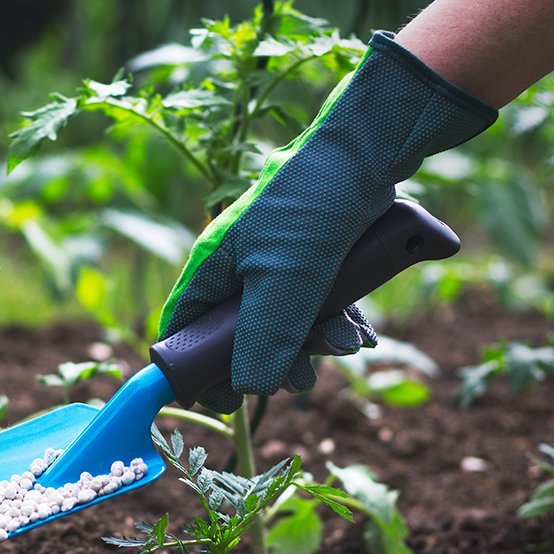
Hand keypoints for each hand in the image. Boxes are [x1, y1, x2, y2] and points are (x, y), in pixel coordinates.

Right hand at [160, 32, 495, 413]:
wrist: (369, 152)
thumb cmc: (311, 209)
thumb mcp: (285, 282)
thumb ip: (263, 340)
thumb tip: (249, 390)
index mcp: (212, 269)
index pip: (184, 330)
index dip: (198, 369)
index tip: (226, 400)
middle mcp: (239, 267)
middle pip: (241, 336)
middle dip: (275, 360)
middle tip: (303, 376)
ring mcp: (277, 263)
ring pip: (286, 324)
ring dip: (316, 343)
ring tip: (346, 343)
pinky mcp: (314, 259)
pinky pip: (318, 306)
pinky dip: (338, 323)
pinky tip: (361, 332)